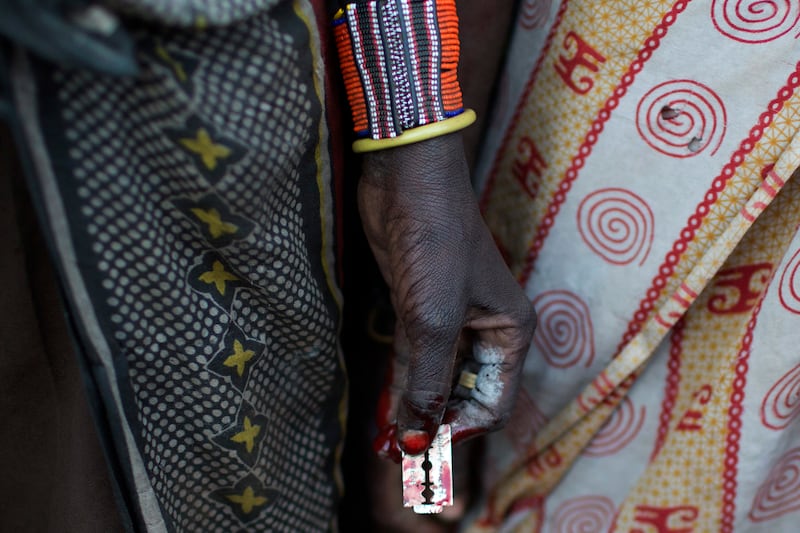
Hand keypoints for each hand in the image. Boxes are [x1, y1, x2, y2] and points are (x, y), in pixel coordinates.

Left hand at [358, 132, 536, 456]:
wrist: (407, 180)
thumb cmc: (436, 242)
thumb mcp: (435, 320)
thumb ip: (429, 383)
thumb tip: (419, 442)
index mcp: (509, 334)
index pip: (491, 403)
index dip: (460, 431)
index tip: (424, 447)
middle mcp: (486, 331)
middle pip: (464, 396)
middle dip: (435, 425)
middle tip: (398, 454)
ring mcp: (451, 320)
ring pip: (437, 380)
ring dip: (415, 410)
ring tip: (387, 443)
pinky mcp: (419, 308)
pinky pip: (416, 359)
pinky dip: (403, 384)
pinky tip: (387, 410)